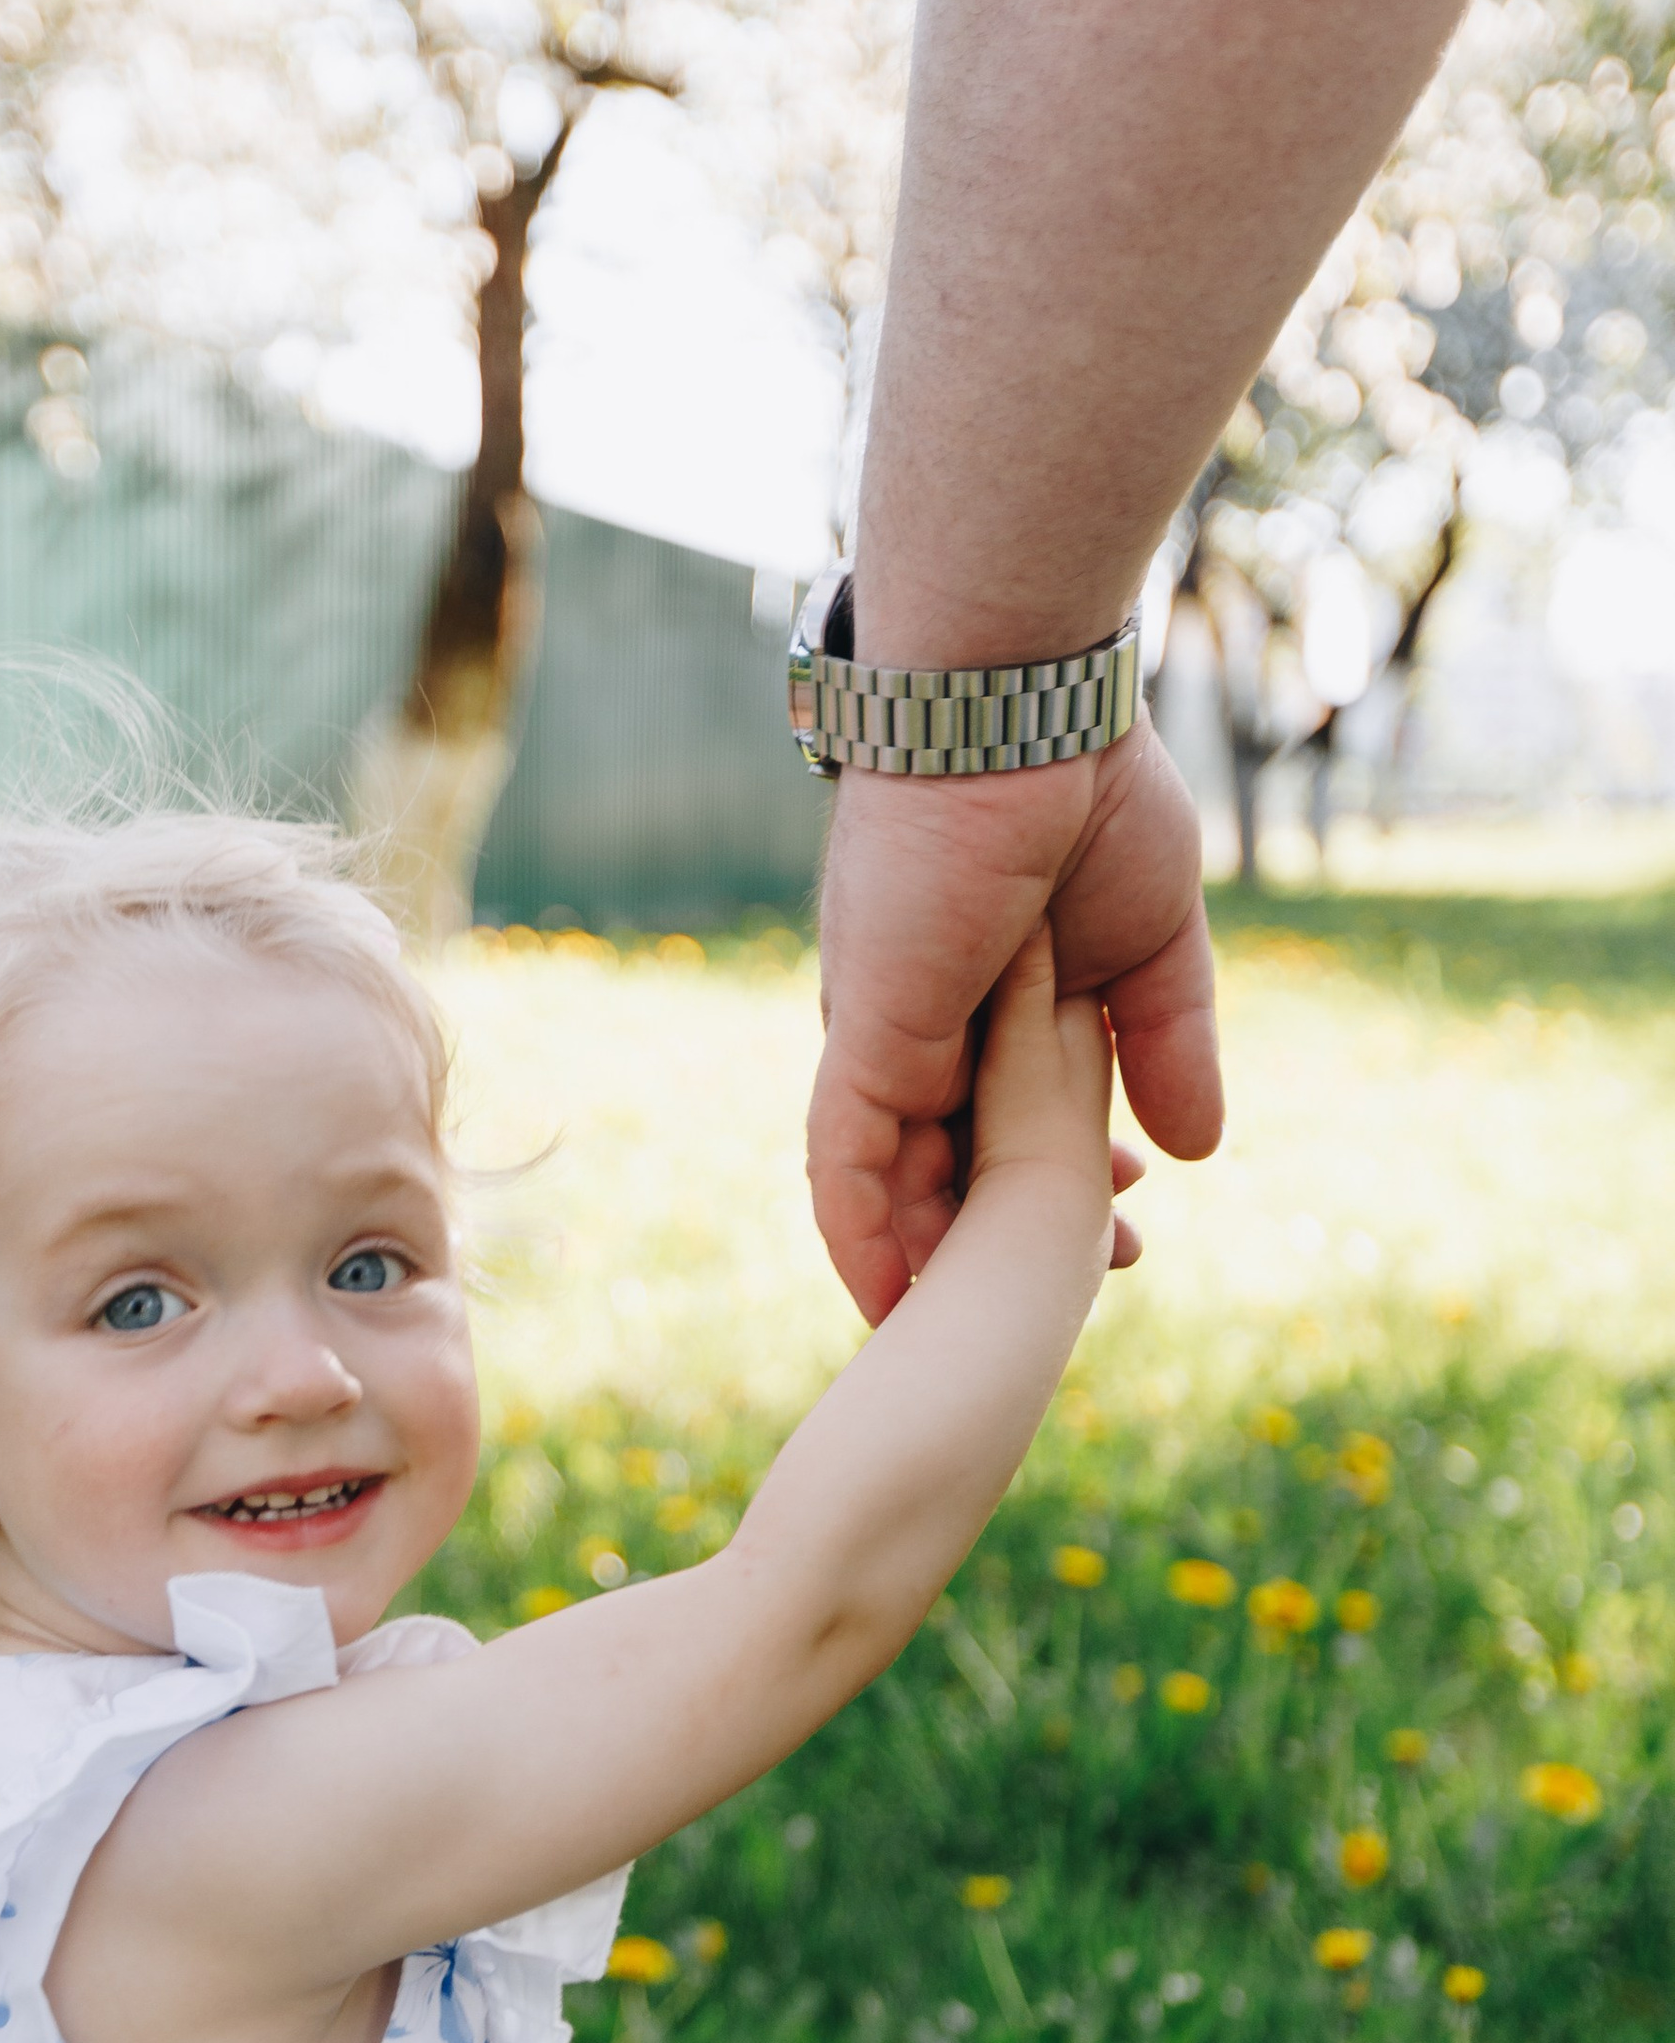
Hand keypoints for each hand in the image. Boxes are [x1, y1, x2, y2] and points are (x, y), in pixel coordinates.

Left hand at [806, 707, 1221, 1324]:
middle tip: (1089, 1285)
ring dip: (935, 1262)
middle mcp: (921, 1028)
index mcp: (984, 1002)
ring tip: (976, 1336)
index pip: (1004, 1131)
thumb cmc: (1084, 787)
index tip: (1125, 1240)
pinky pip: (844, 1159)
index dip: (1056, 1198)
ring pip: (890, 1183)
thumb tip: (1199, 1150)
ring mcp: (885, 1034)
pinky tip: (886, 1301)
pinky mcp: (864, 1032)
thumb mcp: (1151, 940)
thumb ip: (1165, 1042)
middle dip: (1002, 1245)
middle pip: (945, 1172)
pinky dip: (863, 1235)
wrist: (1022, 705)